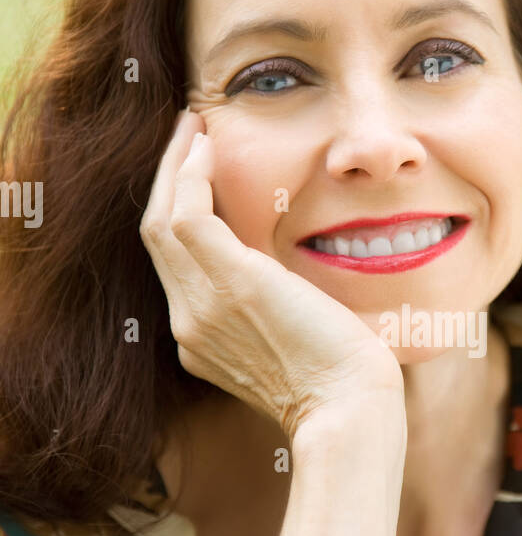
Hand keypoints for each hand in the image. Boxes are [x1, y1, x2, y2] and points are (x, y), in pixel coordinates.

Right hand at [139, 110, 404, 441]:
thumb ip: (284, 310)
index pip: (177, 265)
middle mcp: (189, 326)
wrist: (349, 410)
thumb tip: (302, 283)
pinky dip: (189, 173)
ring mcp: (200, 308)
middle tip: (188, 134)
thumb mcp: (302, 341)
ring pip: (161, 220)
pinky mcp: (228, 284)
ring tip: (192, 126)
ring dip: (174, 166)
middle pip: (157, 238)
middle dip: (168, 179)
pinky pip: (185, 214)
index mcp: (203, 342)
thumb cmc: (347, 383)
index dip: (181, 213)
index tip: (201, 172)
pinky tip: (208, 145)